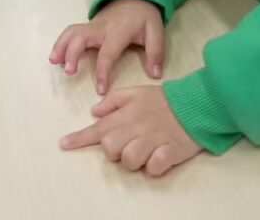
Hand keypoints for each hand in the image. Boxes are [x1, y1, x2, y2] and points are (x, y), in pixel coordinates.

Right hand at [50, 0, 164, 93]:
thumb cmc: (144, 16)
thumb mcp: (156, 31)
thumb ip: (156, 53)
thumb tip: (155, 75)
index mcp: (118, 32)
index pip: (107, 53)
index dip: (102, 71)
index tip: (100, 89)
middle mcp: (101, 28)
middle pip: (81, 38)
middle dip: (72, 53)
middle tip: (68, 71)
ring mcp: (92, 25)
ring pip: (72, 32)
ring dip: (61, 45)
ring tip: (54, 61)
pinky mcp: (88, 26)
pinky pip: (71, 32)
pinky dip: (61, 42)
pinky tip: (56, 55)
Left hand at [60, 85, 202, 175]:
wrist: (196, 104)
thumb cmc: (163, 100)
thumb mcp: (136, 92)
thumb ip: (113, 101)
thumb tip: (94, 111)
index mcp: (126, 114)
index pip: (98, 128)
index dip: (79, 138)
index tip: (63, 144)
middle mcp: (136, 128)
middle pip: (110, 148)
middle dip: (113, 151)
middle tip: (125, 144)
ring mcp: (152, 141)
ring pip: (129, 161)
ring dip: (133, 161)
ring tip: (143, 152)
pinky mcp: (169, 152)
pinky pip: (153, 167)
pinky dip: (153, 167)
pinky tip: (157, 158)